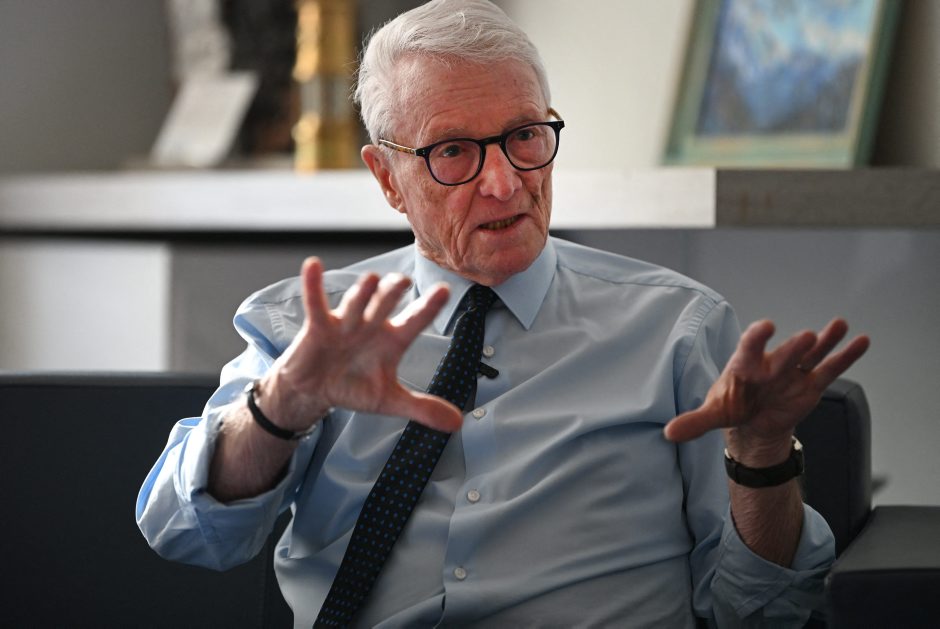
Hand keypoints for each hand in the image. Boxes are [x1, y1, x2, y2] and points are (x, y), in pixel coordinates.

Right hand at [260, 257, 461, 433]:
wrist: (315, 391)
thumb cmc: (354, 387)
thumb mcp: (389, 400)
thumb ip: (422, 408)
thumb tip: (457, 423)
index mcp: (392, 340)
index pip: (414, 321)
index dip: (428, 307)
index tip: (444, 291)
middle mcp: (372, 326)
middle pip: (385, 306)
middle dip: (392, 294)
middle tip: (403, 281)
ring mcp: (345, 323)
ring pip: (355, 305)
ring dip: (361, 295)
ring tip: (371, 281)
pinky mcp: (318, 326)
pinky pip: (315, 303)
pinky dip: (313, 285)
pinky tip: (313, 265)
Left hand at [664, 318, 869, 463]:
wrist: (753, 418)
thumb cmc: (733, 405)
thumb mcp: (714, 414)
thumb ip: (694, 421)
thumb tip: (669, 433)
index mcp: (745, 366)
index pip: (750, 348)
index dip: (757, 338)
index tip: (765, 327)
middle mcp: (771, 364)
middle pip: (784, 354)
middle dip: (794, 347)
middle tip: (807, 337)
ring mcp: (792, 371)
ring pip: (810, 354)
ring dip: (825, 342)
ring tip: (840, 326)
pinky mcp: (811, 383)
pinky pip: (830, 368)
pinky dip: (846, 356)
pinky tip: (861, 341)